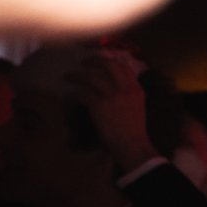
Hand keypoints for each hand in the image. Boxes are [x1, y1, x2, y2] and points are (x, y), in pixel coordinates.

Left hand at [66, 47, 156, 173]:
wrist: (132, 145)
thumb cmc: (134, 132)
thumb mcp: (137, 108)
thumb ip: (128, 96)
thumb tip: (113, 90)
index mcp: (136, 90)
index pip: (125, 68)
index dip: (111, 61)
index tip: (102, 62)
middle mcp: (125, 89)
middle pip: (108, 66)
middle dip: (94, 61)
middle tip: (84, 62)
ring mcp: (111, 96)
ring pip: (91, 77)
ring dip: (77, 75)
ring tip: (69, 76)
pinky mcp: (99, 105)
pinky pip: (82, 93)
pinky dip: (74, 94)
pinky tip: (69, 96)